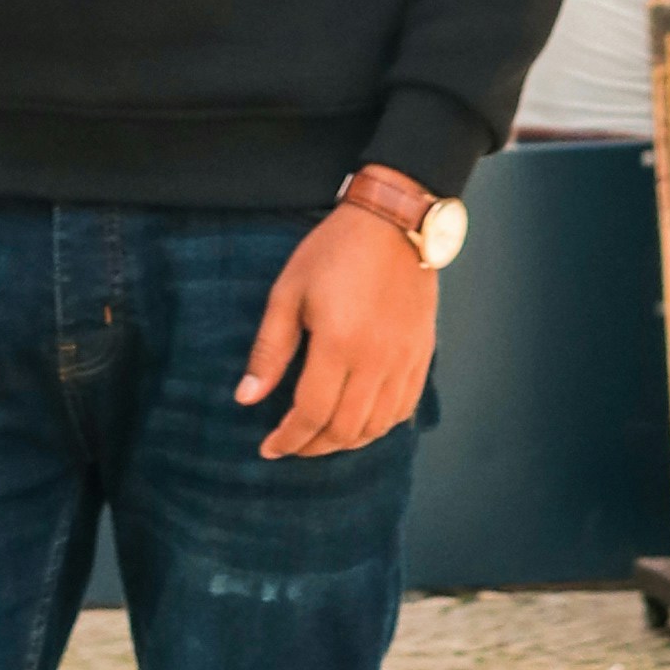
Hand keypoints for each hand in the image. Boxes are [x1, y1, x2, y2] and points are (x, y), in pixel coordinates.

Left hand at [235, 204, 438, 458]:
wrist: (393, 222)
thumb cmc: (333, 251)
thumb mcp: (288, 292)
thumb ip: (270, 350)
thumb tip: (246, 398)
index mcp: (338, 343)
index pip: (312, 413)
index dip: (289, 438)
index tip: (269, 448)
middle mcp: (376, 359)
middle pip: (345, 429)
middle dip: (313, 446)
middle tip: (291, 445)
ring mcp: (404, 360)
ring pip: (376, 426)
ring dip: (346, 442)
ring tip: (321, 438)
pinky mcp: (422, 354)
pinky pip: (403, 409)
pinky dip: (379, 426)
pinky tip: (359, 422)